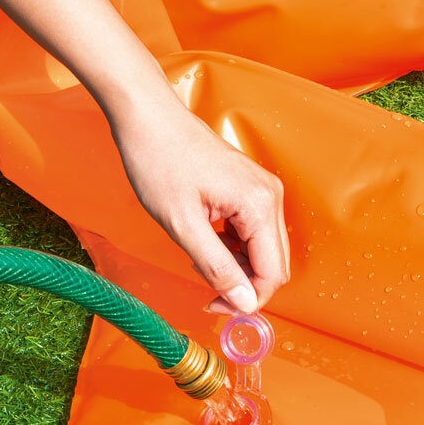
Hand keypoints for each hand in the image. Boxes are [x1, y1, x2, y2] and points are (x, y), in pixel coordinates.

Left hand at [111, 89, 289, 313]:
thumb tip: (243, 302)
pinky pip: (253, 232)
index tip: (215, 306)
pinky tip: (205, 244)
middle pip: (275, 264)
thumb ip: (217, 267)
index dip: (247, 300)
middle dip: (245, 286)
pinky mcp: (250, 189)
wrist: (148, 117)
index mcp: (259, 205)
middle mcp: (270, 197)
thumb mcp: (183, 225)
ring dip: (238, 267)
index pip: (273, 273)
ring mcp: (262, 191)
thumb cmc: (159, 161)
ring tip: (200, 263)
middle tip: (208, 293)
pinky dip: (234, 249)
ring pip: (264, 250)